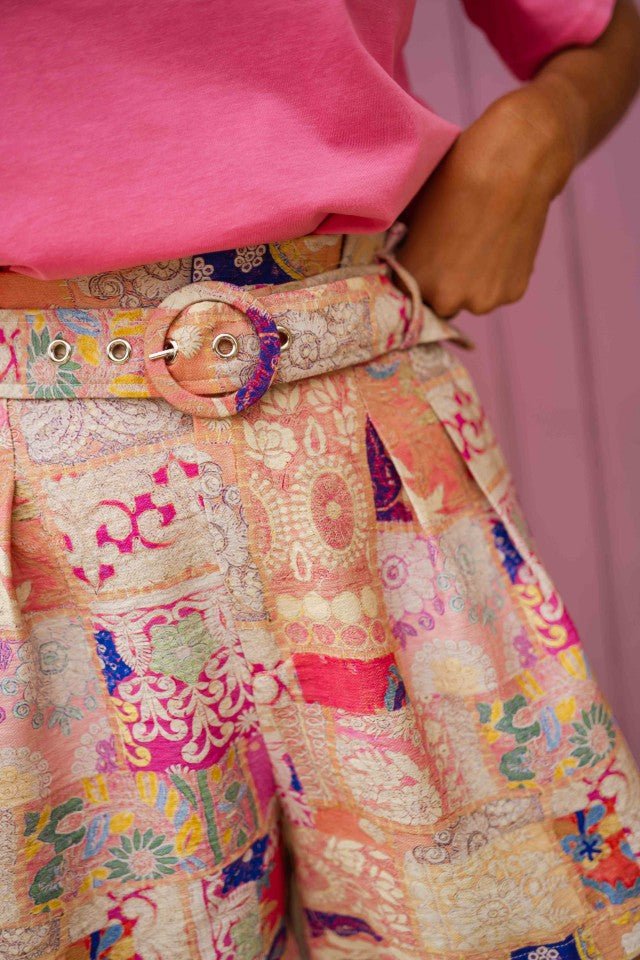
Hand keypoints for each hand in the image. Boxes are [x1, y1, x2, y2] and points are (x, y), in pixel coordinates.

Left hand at [396, 85, 576, 316]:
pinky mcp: (513, 294)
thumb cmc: (456, 178)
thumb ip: (403, 243)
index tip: (423, 258)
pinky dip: (498, 275)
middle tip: (453, 250)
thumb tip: (398, 251)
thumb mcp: (414, 211)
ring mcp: (482, 301)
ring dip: (471, 283)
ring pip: (470, 299)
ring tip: (480, 243)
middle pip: (438, 303)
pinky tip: (500, 243)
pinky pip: (498, 291)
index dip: (414, 274)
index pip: (405, 292)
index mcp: (413, 282)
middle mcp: (446, 300)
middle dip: (442, 284)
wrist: (515, 164)